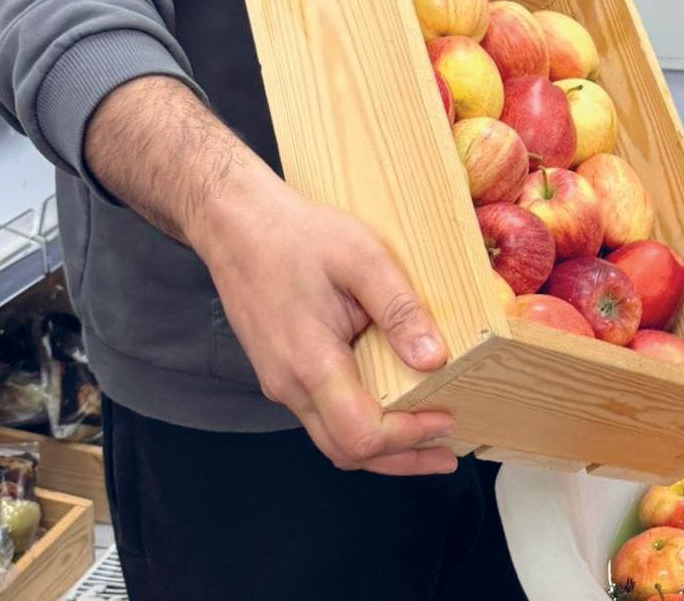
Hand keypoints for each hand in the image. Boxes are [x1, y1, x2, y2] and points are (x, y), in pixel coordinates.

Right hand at [187, 167, 458, 475]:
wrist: (235, 225)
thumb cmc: (297, 235)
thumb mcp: (362, 257)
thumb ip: (400, 310)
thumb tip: (434, 359)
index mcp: (310, 362)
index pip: (362, 434)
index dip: (409, 437)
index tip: (447, 419)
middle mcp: (289, 385)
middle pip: (347, 452)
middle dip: (402, 459)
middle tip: (448, 453)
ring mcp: (281, 383)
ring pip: (332, 440)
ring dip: (382, 449)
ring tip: (428, 441)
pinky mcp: (282, 373)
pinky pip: (324, 417)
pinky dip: (360, 427)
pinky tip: (390, 411)